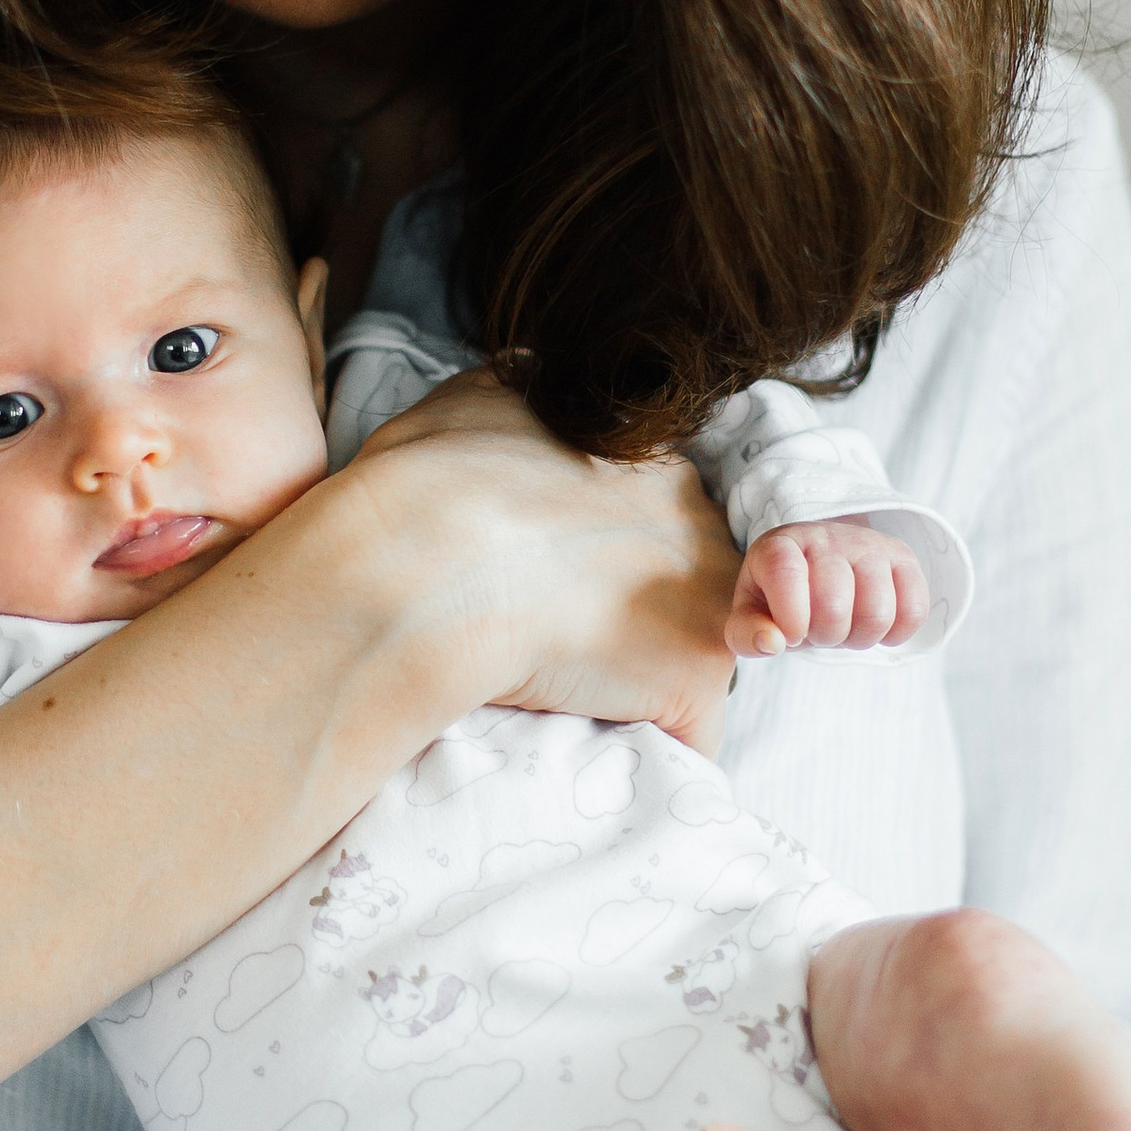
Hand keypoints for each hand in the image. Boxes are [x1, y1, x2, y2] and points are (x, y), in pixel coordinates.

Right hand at [350, 368, 740, 753]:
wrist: (423, 566)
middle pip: (686, 570)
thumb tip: (526, 379)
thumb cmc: (425, 485)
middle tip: (560, 632)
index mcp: (638, 445)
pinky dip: (656, 745)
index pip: (651, 504)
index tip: (560, 575)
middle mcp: (691, 507)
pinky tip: (605, 752)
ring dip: (648, 671)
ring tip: (573, 691)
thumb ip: (516, 393)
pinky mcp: (700, 668)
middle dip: (637, 604)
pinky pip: (694, 729)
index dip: (608, 547)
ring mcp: (707, 588)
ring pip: (695, 643)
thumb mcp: (469, 398)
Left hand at [724, 517, 926, 659]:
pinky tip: (874, 628)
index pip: (786, 573)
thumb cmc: (782, 598)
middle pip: (834, 604)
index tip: (791, 635)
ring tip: (845, 628)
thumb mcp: (752, 613)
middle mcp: (825, 536)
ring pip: (877, 611)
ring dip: (859, 638)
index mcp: (779, 546)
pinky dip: (895, 634)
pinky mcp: (903, 558)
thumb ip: (747, 633)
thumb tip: (772, 642)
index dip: (790, 615)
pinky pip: (914, 610)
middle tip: (818, 630)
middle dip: (825, 636)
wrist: (820, 565)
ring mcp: (868, 544)